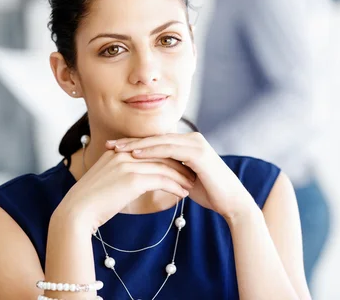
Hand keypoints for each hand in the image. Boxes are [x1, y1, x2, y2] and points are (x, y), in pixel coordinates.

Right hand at [55, 149, 194, 234]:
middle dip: (178, 164)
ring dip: (180, 176)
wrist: (77, 212)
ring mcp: (128, 165)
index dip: (166, 157)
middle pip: (159, 155)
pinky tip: (183, 193)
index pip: (149, 150)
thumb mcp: (106, 181)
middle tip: (192, 173)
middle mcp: (123, 154)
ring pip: (163, 167)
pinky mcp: (133, 179)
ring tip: (191, 185)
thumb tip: (136, 180)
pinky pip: (162, 180)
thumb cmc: (91, 202)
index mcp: (116, 152)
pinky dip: (175, 186)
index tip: (180, 166)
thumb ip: (121, 174)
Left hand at [107, 132, 255, 222]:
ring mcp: (195, 143)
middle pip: (154, 138)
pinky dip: (150, 151)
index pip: (155, 142)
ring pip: (159, 142)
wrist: (231, 202)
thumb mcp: (184, 179)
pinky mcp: (197, 152)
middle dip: (130, 142)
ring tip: (116, 149)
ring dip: (136, 145)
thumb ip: (171, 172)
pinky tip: (135, 155)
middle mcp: (191, 138)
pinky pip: (169, 149)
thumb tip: (153, 175)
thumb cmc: (210, 193)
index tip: (113, 149)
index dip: (134, 145)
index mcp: (187, 143)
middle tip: (108, 144)